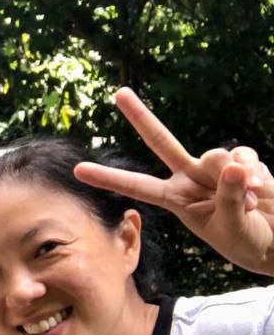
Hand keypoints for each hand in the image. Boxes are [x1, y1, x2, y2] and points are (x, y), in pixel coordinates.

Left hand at [74, 88, 273, 275]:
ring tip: (249, 202)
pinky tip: (260, 187)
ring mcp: (216, 168)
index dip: (109, 178)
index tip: (78, 170)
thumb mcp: (231, 227)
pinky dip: (254, 171)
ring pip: (216, 155)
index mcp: (176, 200)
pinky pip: (244, 157)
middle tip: (118, 93)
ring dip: (236, 179)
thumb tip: (232, 166)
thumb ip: (229, 198)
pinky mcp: (243, 162)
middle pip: (162, 142)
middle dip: (140, 118)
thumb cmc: (247, 241)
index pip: (137, 186)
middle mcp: (190, 179)